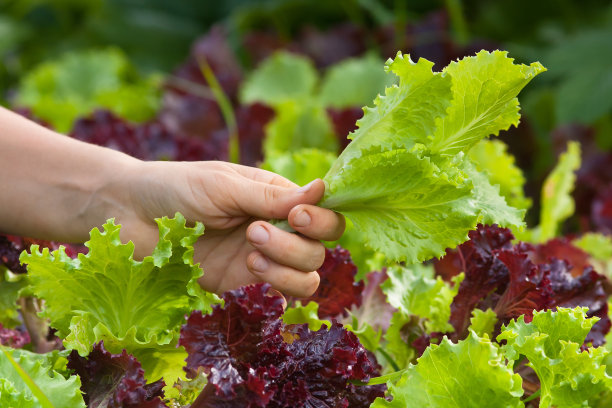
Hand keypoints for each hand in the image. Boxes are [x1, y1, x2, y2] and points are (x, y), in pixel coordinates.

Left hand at [114, 160, 344, 296]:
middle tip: (253, 231)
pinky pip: (282, 291)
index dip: (321, 218)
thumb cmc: (175, 187)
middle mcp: (275, 225)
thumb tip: (323, 188)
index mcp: (275, 195)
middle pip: (319, 245)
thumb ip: (271, 196)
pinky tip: (250, 266)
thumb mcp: (224, 186)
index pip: (323, 210)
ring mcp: (261, 255)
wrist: (129, 215)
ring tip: (250, 252)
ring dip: (288, 264)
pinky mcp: (242, 281)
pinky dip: (279, 282)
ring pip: (308, 272)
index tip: (296, 216)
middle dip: (295, 242)